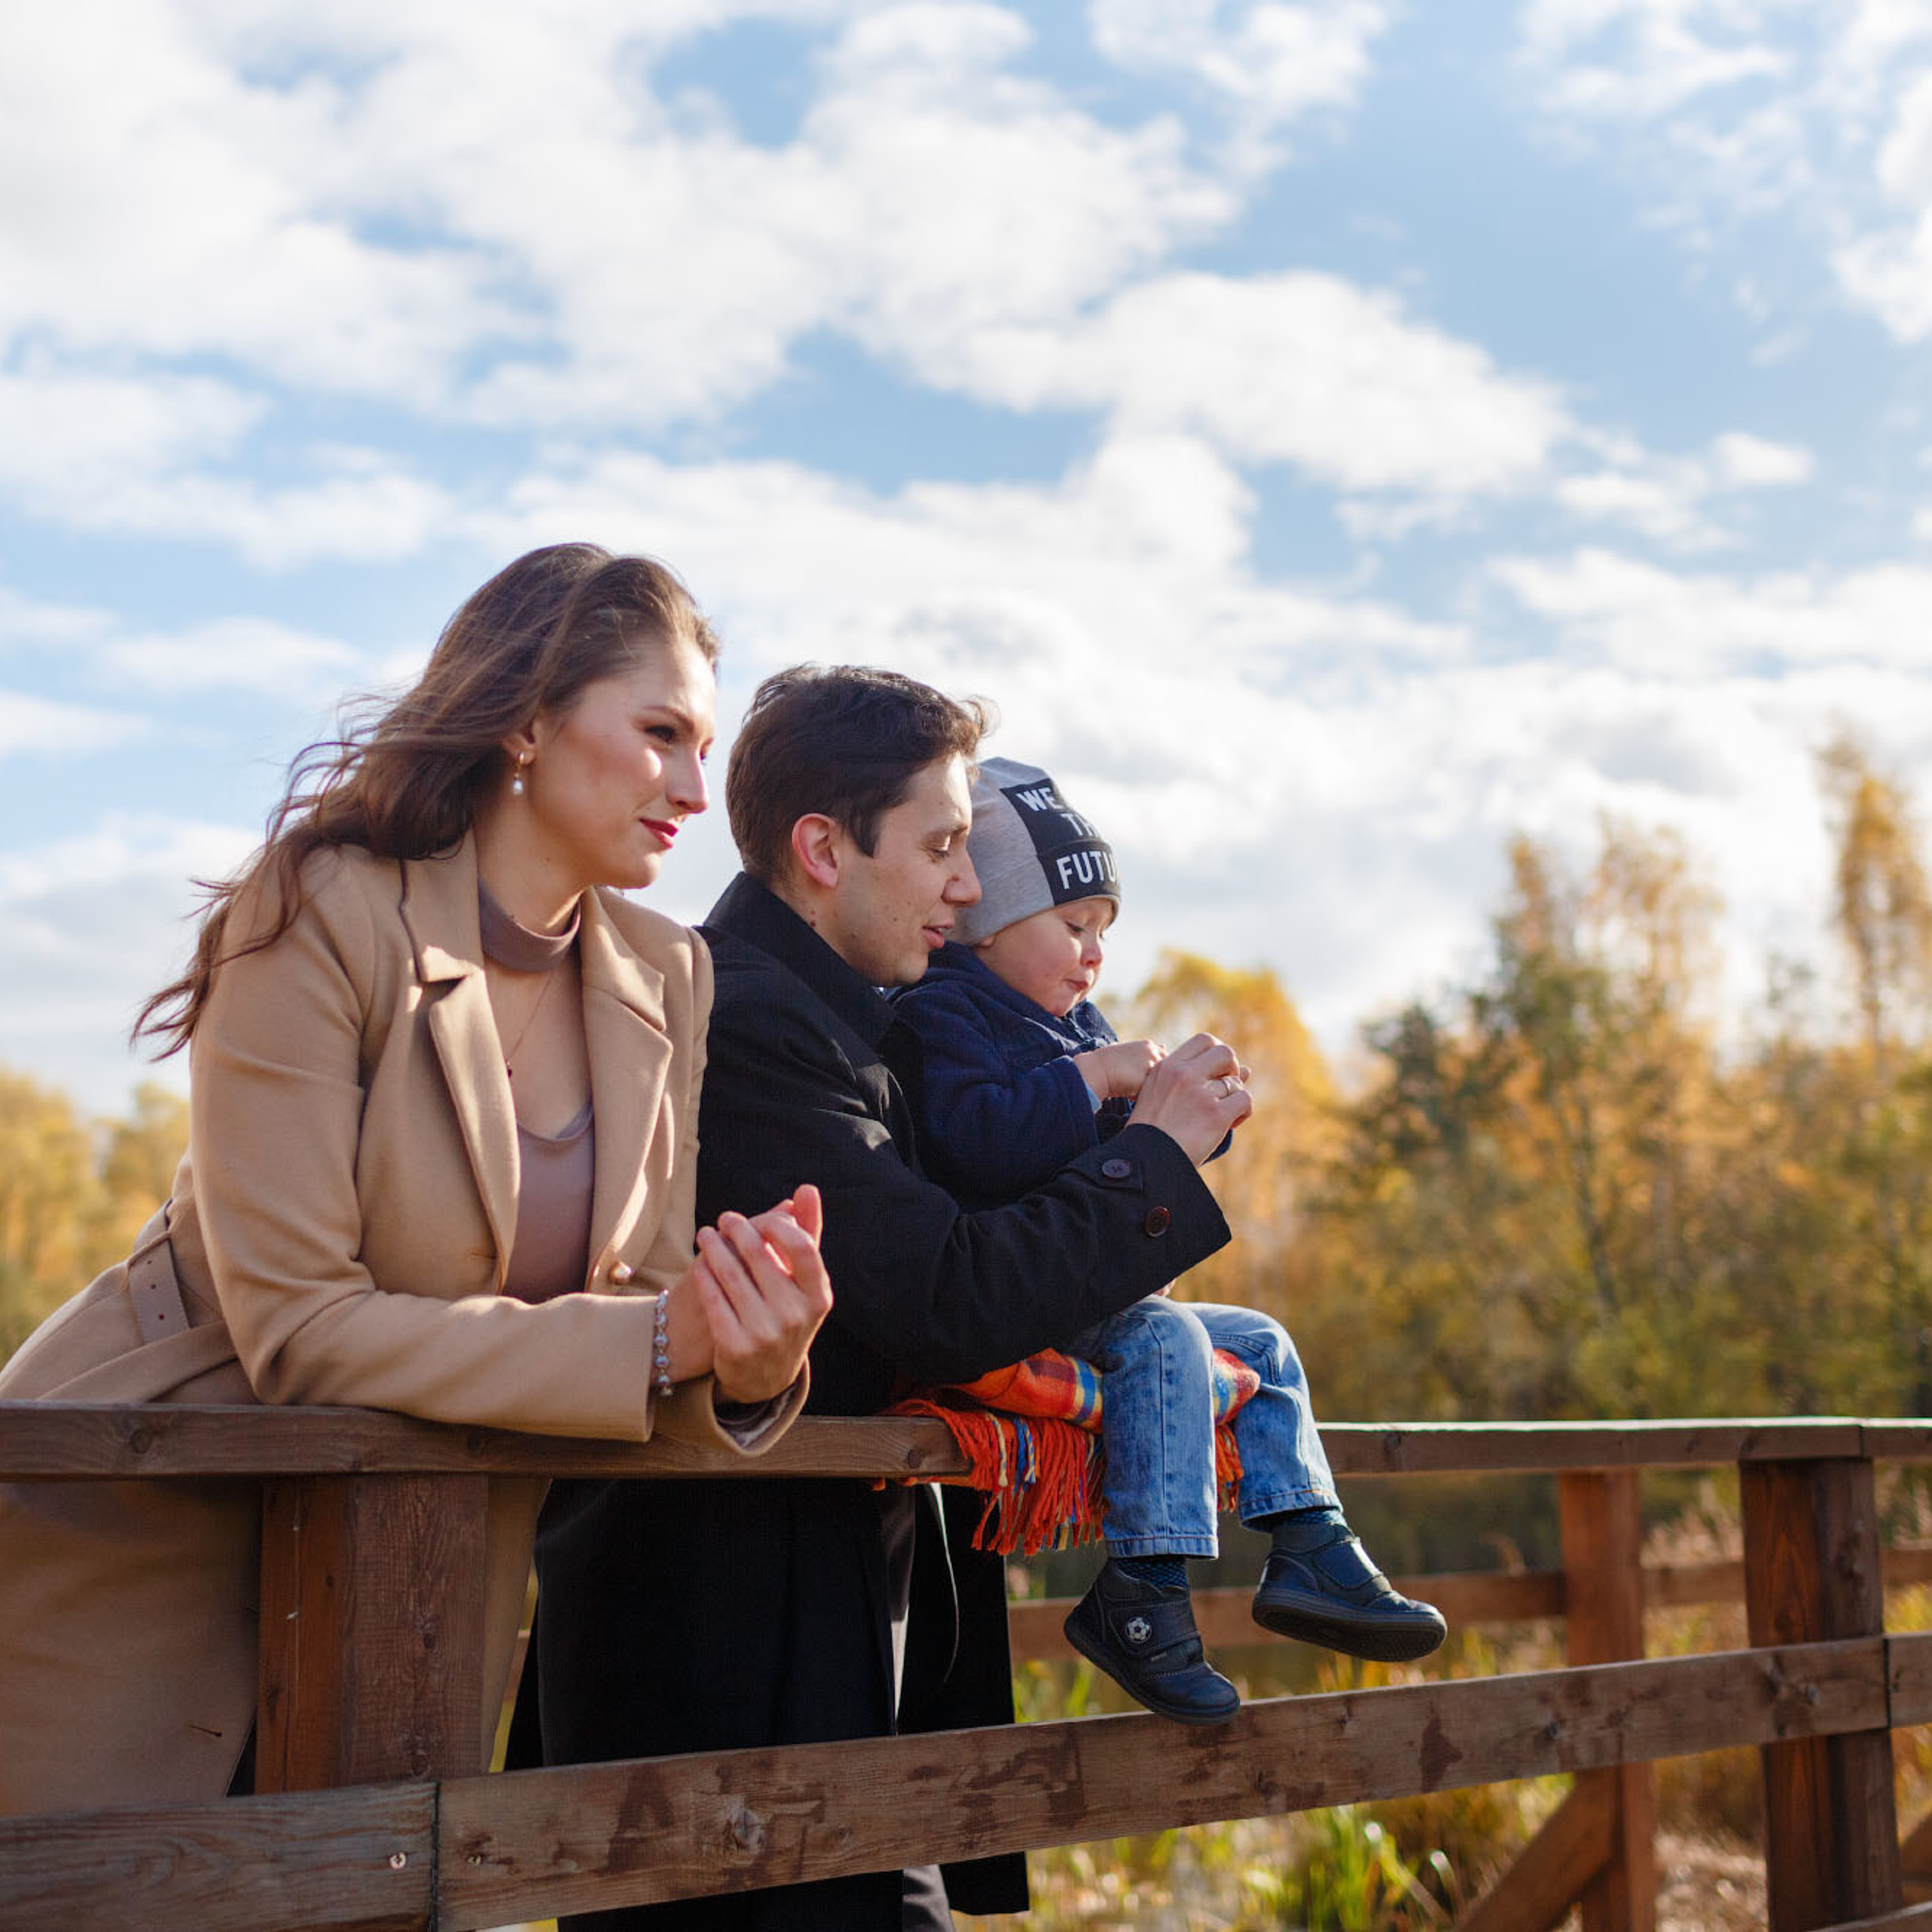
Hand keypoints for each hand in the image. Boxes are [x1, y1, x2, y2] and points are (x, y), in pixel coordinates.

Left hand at [669, 1186, 833, 1404]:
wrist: (766, 1377)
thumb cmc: (787, 1312)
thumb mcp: (804, 1282)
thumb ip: (807, 1233)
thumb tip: (807, 1189)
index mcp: (817, 1297)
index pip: (802, 1248)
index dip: (777, 1226)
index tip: (758, 1219)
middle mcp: (795, 1316)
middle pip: (759, 1255)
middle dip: (737, 1229)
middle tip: (724, 1218)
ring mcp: (765, 1334)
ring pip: (730, 1273)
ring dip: (713, 1246)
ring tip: (705, 1234)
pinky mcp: (735, 1347)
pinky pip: (712, 1298)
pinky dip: (703, 1275)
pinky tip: (699, 1263)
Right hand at [1072, 1037, 1164, 1100]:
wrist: (1095, 1069)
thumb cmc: (1108, 1061)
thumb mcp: (1129, 1050)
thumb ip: (1148, 1051)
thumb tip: (1164, 1047)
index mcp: (1148, 1045)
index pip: (1163, 1060)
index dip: (1151, 1070)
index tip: (1138, 1074)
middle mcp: (1153, 1053)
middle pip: (1163, 1072)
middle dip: (1152, 1079)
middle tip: (1133, 1079)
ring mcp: (1151, 1065)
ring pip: (1157, 1083)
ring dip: (1146, 1087)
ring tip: (1129, 1084)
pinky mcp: (1147, 1079)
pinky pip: (1151, 1093)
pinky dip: (1141, 1095)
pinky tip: (1128, 1091)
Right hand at [1124, 1032, 1251, 1164]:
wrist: (1144, 1161)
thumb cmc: (1153, 1131)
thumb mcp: (1162, 1095)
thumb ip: (1195, 1078)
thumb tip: (1246, 1069)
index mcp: (1167, 1067)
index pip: (1204, 1041)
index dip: (1217, 1054)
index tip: (1215, 1073)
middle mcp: (1183, 1075)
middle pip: (1225, 1053)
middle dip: (1231, 1069)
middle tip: (1225, 1089)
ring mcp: (1200, 1094)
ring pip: (1236, 1081)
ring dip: (1235, 1097)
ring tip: (1225, 1114)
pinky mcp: (1215, 1115)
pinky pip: (1244, 1100)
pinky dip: (1243, 1112)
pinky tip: (1230, 1123)